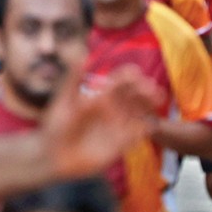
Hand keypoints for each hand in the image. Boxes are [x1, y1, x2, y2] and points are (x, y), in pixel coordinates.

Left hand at [39, 66, 163, 178]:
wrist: (54, 155)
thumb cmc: (57, 125)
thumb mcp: (64, 100)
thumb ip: (73, 79)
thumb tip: (83, 56)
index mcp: (100, 96)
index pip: (118, 83)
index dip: (128, 76)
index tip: (135, 73)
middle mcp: (112, 109)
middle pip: (132, 97)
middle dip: (143, 90)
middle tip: (152, 87)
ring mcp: (117, 126)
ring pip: (138, 114)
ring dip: (148, 106)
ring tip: (157, 100)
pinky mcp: (120, 145)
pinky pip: (135, 136)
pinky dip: (144, 130)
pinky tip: (149, 124)